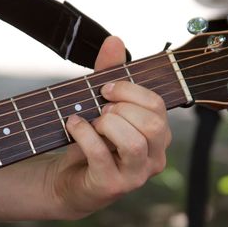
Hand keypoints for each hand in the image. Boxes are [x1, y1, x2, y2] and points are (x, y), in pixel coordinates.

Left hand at [46, 36, 171, 218]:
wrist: (69, 179)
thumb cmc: (92, 140)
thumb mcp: (101, 105)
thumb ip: (109, 74)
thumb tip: (114, 39)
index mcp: (158, 135)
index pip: (158, 106)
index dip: (130, 90)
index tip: (104, 88)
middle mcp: (154, 157)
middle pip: (152, 124)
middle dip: (121, 107)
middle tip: (100, 107)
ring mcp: (135, 176)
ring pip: (134, 143)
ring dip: (107, 123)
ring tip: (91, 120)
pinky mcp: (111, 186)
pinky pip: (101, 155)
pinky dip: (84, 134)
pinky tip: (73, 126)